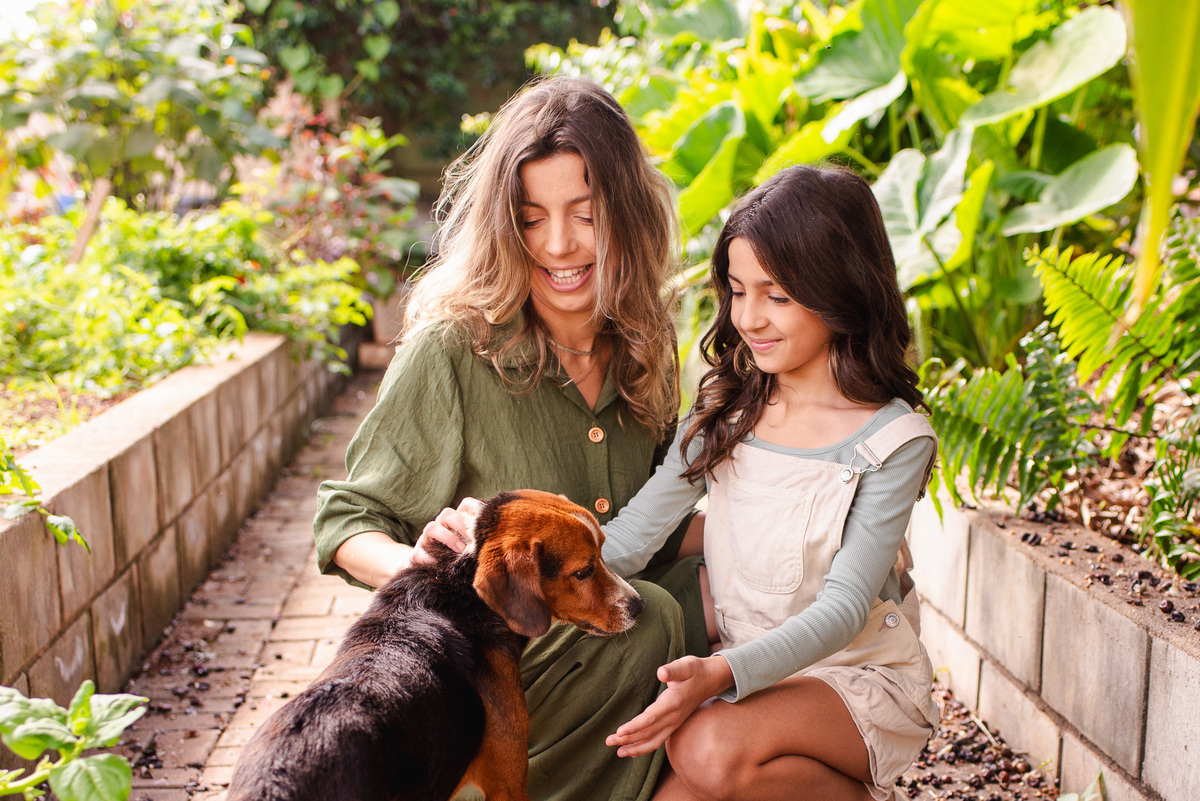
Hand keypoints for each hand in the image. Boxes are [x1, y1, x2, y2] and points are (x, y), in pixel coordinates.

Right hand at [410, 497, 482, 566]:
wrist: (431, 570)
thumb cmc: (458, 556)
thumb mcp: (472, 546)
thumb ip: (483, 539)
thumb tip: (505, 538)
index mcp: (455, 519)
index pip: (466, 505)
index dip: (476, 509)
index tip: (486, 522)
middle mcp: (440, 525)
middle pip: (448, 514)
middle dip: (462, 525)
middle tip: (474, 541)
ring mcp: (426, 539)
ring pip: (432, 527)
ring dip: (448, 538)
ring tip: (461, 552)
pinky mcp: (416, 554)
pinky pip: (418, 552)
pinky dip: (427, 556)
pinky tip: (438, 563)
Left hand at [605, 655, 733, 757]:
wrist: (711, 680)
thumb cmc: (696, 670)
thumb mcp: (686, 665)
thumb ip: (673, 670)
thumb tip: (661, 673)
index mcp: (673, 702)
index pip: (651, 718)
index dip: (635, 726)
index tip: (620, 731)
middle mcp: (674, 716)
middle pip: (649, 732)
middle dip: (628, 739)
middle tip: (608, 741)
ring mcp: (675, 723)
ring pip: (654, 740)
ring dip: (635, 747)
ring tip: (618, 752)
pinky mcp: (674, 724)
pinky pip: (658, 740)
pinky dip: (645, 747)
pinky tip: (632, 749)